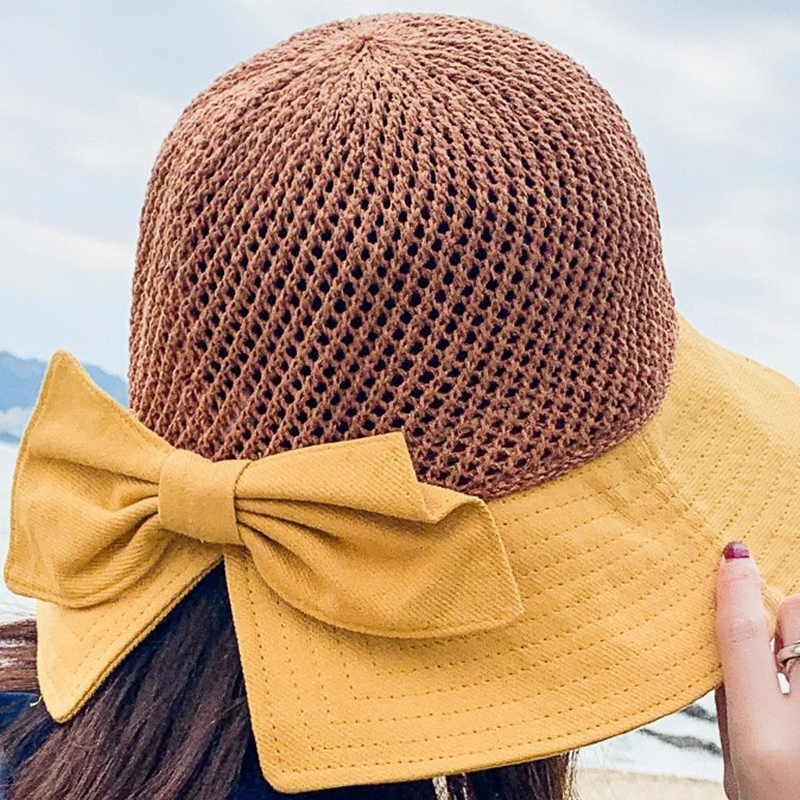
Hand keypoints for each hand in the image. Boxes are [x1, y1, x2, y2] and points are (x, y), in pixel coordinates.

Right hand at [715, 541, 799, 799]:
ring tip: (797, 666)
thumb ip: (730, 710)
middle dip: (782, 615)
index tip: (733, 554)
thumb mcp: (738, 774)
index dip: (734, 588)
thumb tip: (721, 652)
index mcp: (765, 739)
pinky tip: (799, 680)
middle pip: (798, 617)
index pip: (742, 637)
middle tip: (774, 638)